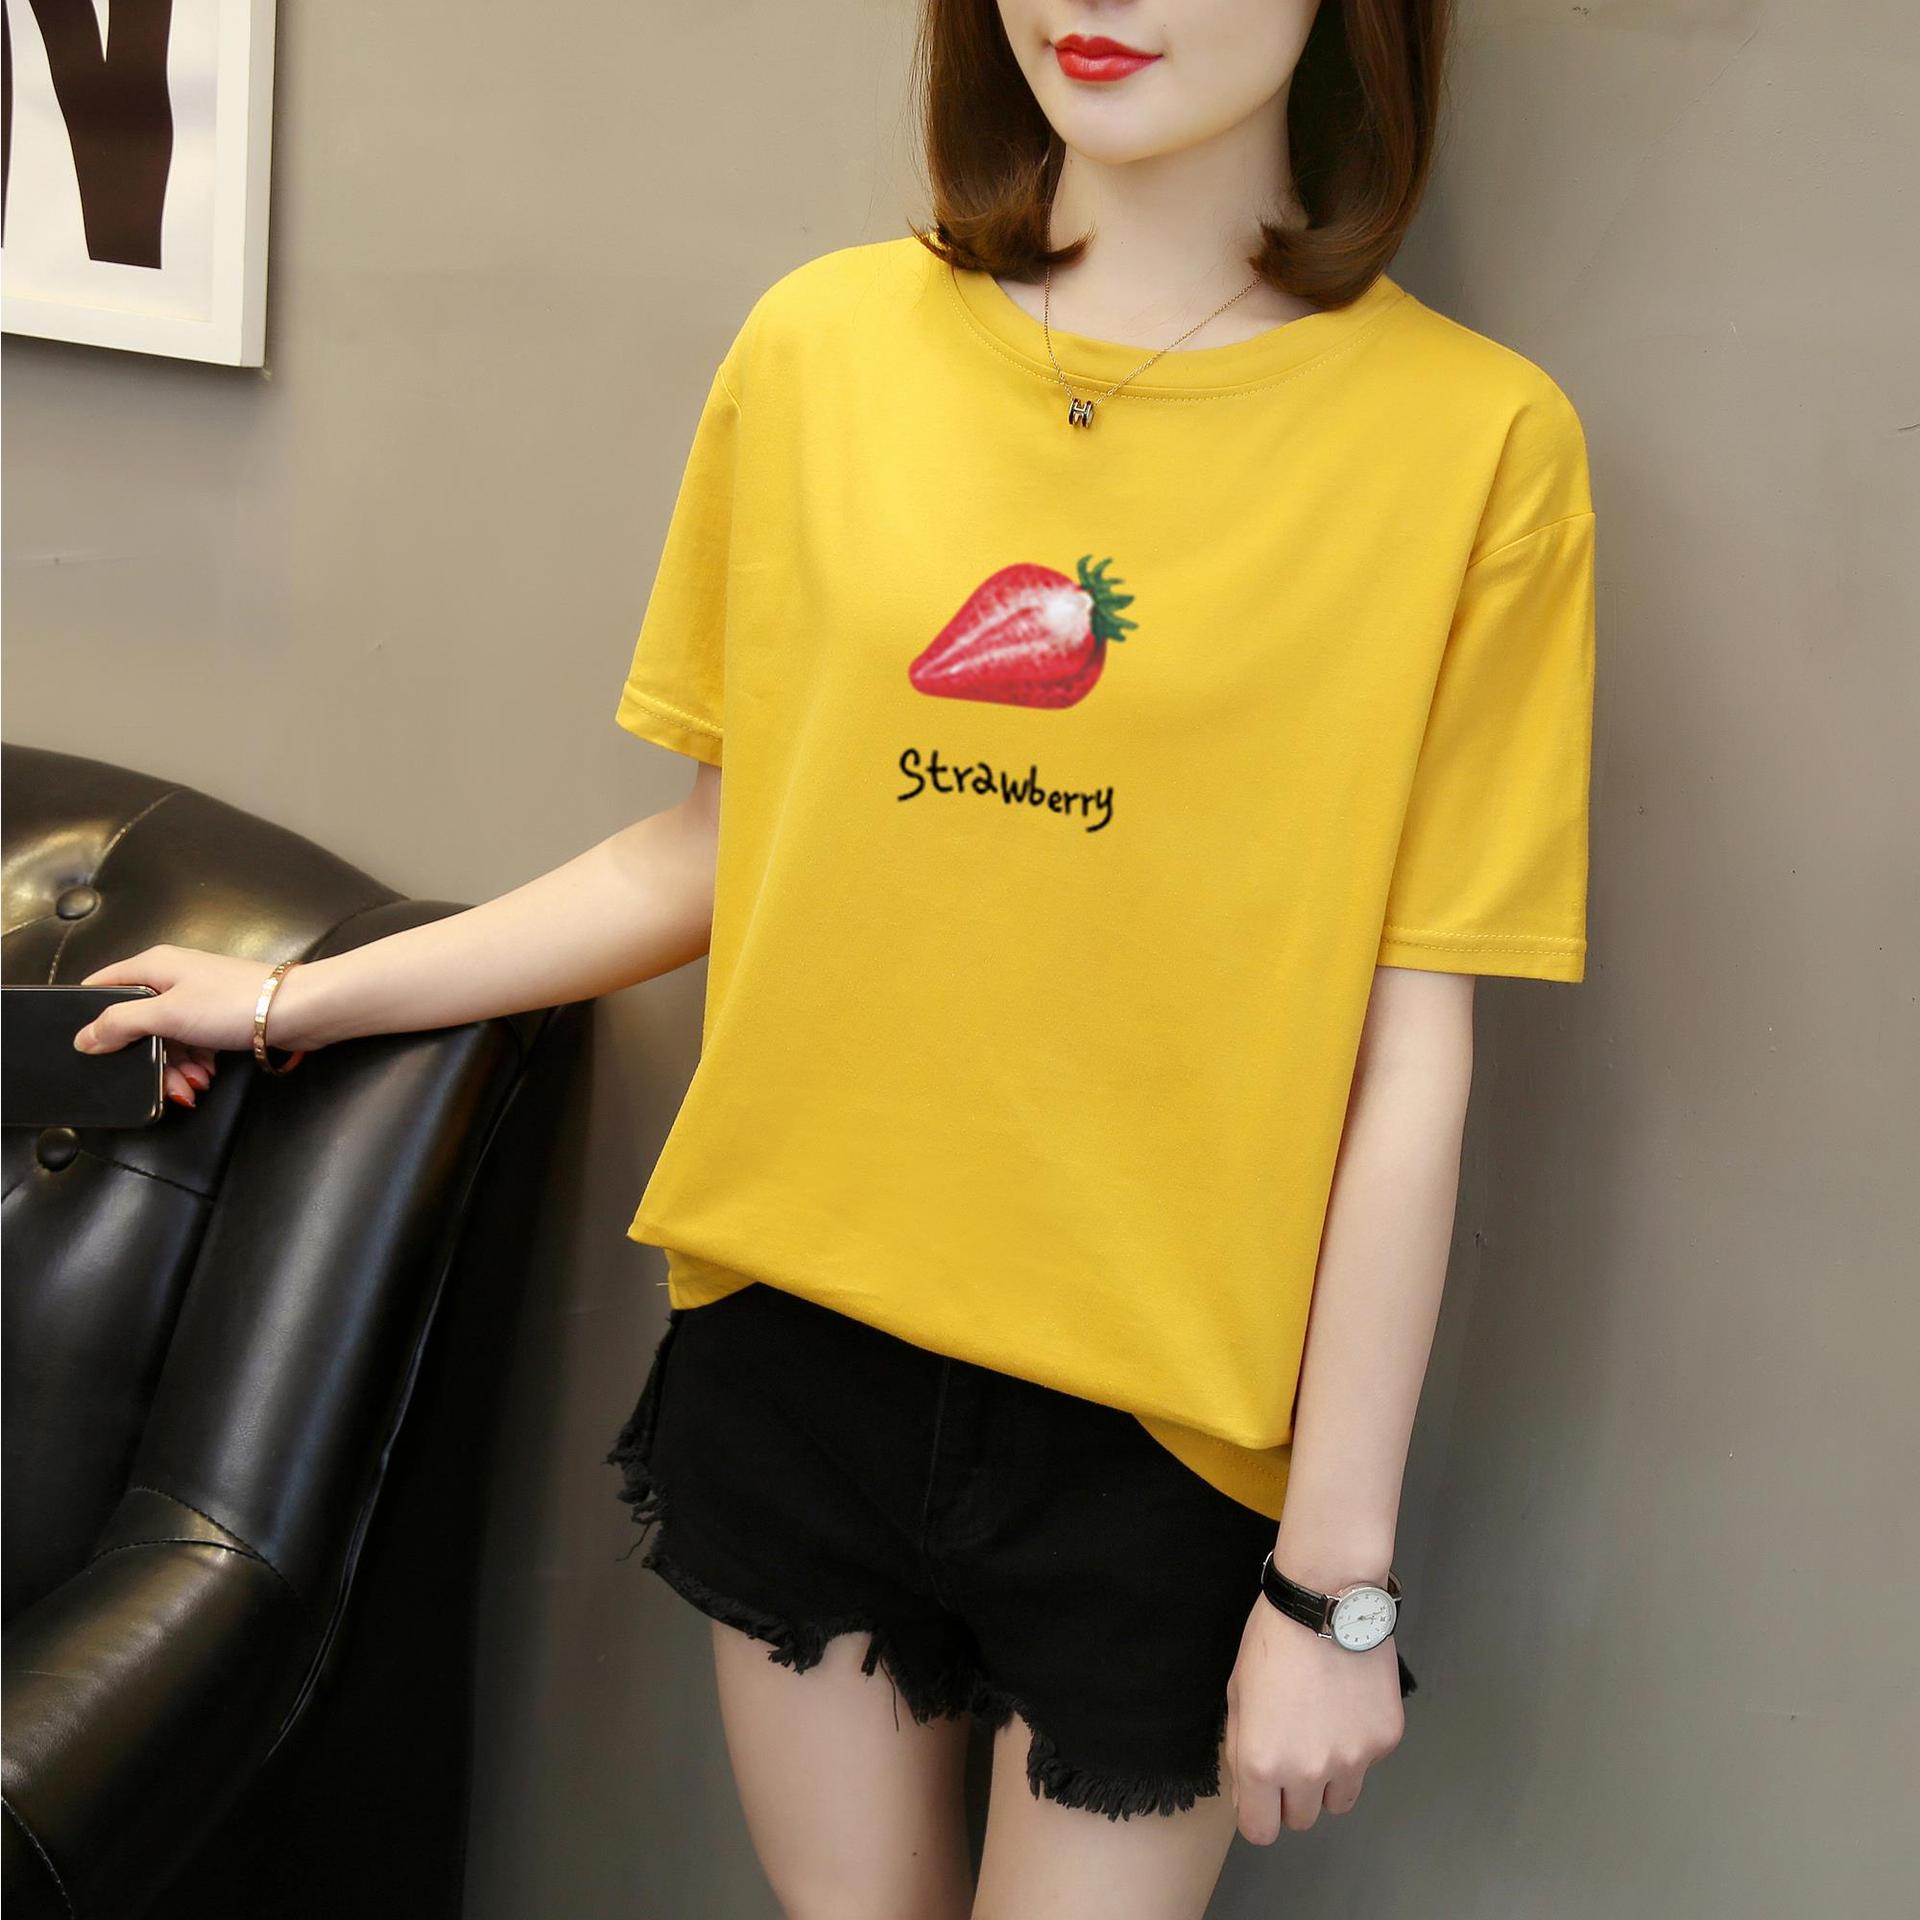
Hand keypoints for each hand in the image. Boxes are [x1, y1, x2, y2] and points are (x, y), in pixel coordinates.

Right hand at [72, 946, 287, 1108]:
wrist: (299, 1011)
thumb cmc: (233, 1004)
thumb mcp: (167, 1014)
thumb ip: (121, 1023)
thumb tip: (85, 1037)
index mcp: (154, 966)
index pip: (105, 986)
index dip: (93, 1016)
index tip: (93, 1049)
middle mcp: (174, 977)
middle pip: (138, 1023)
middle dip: (148, 1059)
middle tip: (164, 1085)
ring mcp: (198, 997)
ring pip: (167, 1039)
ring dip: (175, 1068)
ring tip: (192, 1087)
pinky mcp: (220, 1016)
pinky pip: (194, 1044)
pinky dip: (196, 1064)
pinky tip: (205, 1078)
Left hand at [1223, 1593, 1404, 1842]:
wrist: (1327, 1600)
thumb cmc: (1273, 1639)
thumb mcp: (1237, 1692)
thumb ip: (1240, 1748)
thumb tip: (1248, 1789)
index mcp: (1262, 1762)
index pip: (1260, 1830)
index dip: (1259, 1813)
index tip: (1262, 1795)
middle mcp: (1307, 1771)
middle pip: (1302, 1819)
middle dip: (1292, 1795)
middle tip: (1292, 1751)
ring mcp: (1352, 1760)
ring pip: (1339, 1800)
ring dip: (1328, 1779)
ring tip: (1322, 1730)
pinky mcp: (1384, 1741)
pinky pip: (1367, 1762)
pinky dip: (1357, 1743)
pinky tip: (1347, 1702)